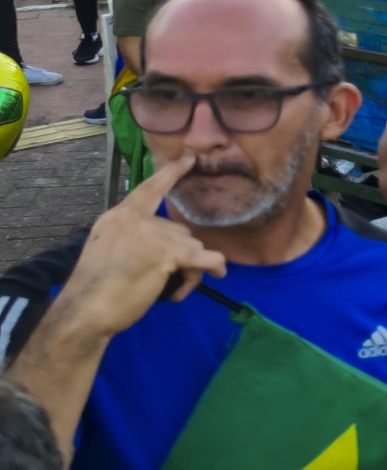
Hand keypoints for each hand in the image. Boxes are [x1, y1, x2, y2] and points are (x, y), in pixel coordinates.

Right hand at [53, 156, 227, 339]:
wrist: (86, 310)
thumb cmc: (96, 289)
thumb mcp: (109, 251)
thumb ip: (133, 239)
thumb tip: (168, 246)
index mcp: (118, 217)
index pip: (148, 189)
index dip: (171, 173)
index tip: (189, 159)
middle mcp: (135, 219)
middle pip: (179, 231)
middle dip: (181, 256)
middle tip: (173, 281)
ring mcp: (152, 234)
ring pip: (192, 247)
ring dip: (189, 270)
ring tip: (173, 291)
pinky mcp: (167, 253)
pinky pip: (204, 257)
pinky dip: (214, 266)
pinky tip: (218, 273)